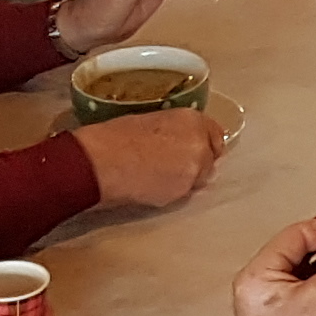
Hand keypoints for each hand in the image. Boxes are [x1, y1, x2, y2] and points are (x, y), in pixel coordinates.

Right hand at [76, 105, 222, 208]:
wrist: (100, 163)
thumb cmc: (115, 136)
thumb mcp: (149, 120)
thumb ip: (173, 130)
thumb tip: (175, 141)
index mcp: (191, 120)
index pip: (216, 134)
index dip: (204, 142)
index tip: (194, 147)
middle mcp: (199, 145)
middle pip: (210, 158)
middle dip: (196, 161)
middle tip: (172, 163)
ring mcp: (193, 172)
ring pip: (199, 178)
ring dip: (186, 177)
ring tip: (159, 176)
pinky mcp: (181, 195)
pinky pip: (183, 193)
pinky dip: (173, 190)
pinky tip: (152, 186)